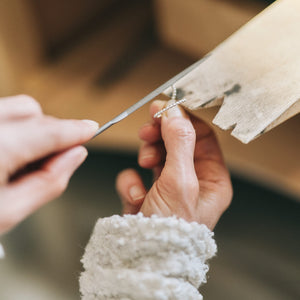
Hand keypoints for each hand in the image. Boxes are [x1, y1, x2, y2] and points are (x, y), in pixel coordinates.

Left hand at [0, 95, 97, 233]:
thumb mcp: (9, 213)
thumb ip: (51, 181)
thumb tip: (75, 155)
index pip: (49, 131)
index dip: (76, 130)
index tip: (92, 130)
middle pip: (31, 110)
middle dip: (50, 130)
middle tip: (52, 158)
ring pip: (12, 108)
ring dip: (30, 128)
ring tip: (21, 160)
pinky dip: (11, 129)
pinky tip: (5, 155)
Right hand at [117, 100, 231, 228]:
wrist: (143, 260)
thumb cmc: (171, 230)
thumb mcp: (180, 182)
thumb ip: (179, 143)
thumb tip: (174, 112)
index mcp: (212, 178)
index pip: (203, 136)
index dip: (184, 119)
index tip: (165, 107)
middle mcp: (192, 180)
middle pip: (178, 142)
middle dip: (161, 134)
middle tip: (147, 129)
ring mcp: (168, 186)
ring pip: (157, 154)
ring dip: (146, 154)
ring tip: (143, 163)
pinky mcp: (147, 193)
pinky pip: (137, 174)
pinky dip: (132, 181)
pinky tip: (136, 197)